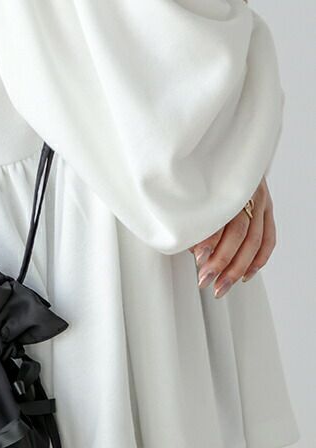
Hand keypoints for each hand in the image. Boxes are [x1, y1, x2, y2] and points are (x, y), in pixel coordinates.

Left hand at [189, 177, 275, 297]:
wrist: (225, 148)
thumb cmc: (201, 175)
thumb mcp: (190, 190)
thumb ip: (191, 217)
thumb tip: (191, 248)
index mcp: (225, 186)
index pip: (220, 219)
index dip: (209, 241)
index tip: (198, 259)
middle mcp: (247, 194)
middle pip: (238, 233)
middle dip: (221, 262)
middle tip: (205, 282)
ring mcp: (260, 201)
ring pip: (254, 241)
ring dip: (237, 268)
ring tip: (221, 287)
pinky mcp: (267, 208)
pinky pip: (268, 238)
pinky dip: (258, 260)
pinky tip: (245, 276)